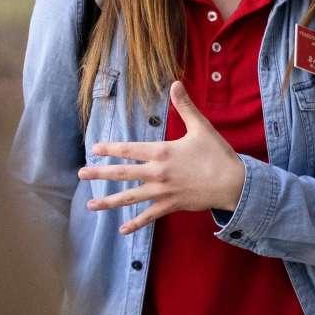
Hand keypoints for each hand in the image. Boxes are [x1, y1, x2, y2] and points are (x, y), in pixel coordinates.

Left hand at [79, 82, 246, 234]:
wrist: (233, 183)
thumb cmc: (217, 154)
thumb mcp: (200, 127)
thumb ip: (185, 106)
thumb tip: (176, 83)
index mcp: (162, 152)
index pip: (130, 150)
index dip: (110, 149)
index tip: (94, 149)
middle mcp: (157, 173)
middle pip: (123, 173)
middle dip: (100, 174)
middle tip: (81, 175)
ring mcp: (162, 192)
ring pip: (130, 198)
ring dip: (109, 202)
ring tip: (90, 205)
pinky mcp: (170, 205)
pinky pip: (148, 216)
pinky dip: (135, 224)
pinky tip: (121, 230)